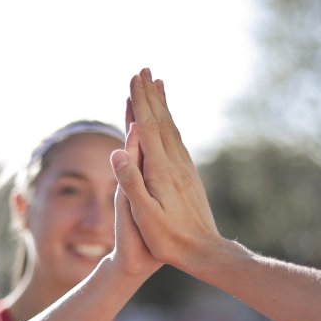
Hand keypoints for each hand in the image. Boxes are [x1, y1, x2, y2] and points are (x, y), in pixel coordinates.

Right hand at [111, 68, 222, 271]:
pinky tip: (169, 123)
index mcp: (161, 169)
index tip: (134, 77)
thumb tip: (116, 150)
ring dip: (162, 105)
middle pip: (161, 121)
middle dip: (150, 95)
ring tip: (158, 86)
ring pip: (171, 128)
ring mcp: (185, 169)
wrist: (204, 251)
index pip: (148, 126)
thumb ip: (131, 181)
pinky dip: (170, 124)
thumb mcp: (144, 215)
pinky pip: (177, 141)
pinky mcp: (189, 176)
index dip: (140, 101)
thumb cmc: (169, 239)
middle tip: (144, 70)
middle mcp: (176, 163)